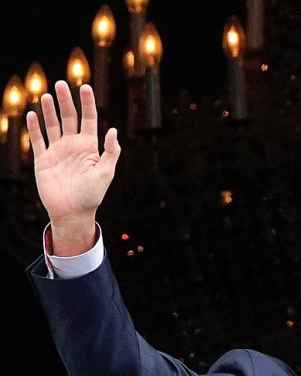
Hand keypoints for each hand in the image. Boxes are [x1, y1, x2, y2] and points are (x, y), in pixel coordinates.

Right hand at [27, 81, 119, 230]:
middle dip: (65, 101)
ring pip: (52, 125)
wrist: (72, 213)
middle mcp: (73, 146)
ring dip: (49, 110)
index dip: (87, 103)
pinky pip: (38, 140)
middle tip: (60, 84)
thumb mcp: (106, 173)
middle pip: (69, 118)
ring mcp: (57, 152)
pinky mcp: (43, 160)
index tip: (86, 86)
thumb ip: (110, 152)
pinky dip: (35, 128)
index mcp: (89, 147)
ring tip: (46, 95)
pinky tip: (32, 114)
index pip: (89, 119)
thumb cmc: (92, 195)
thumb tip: (113, 131)